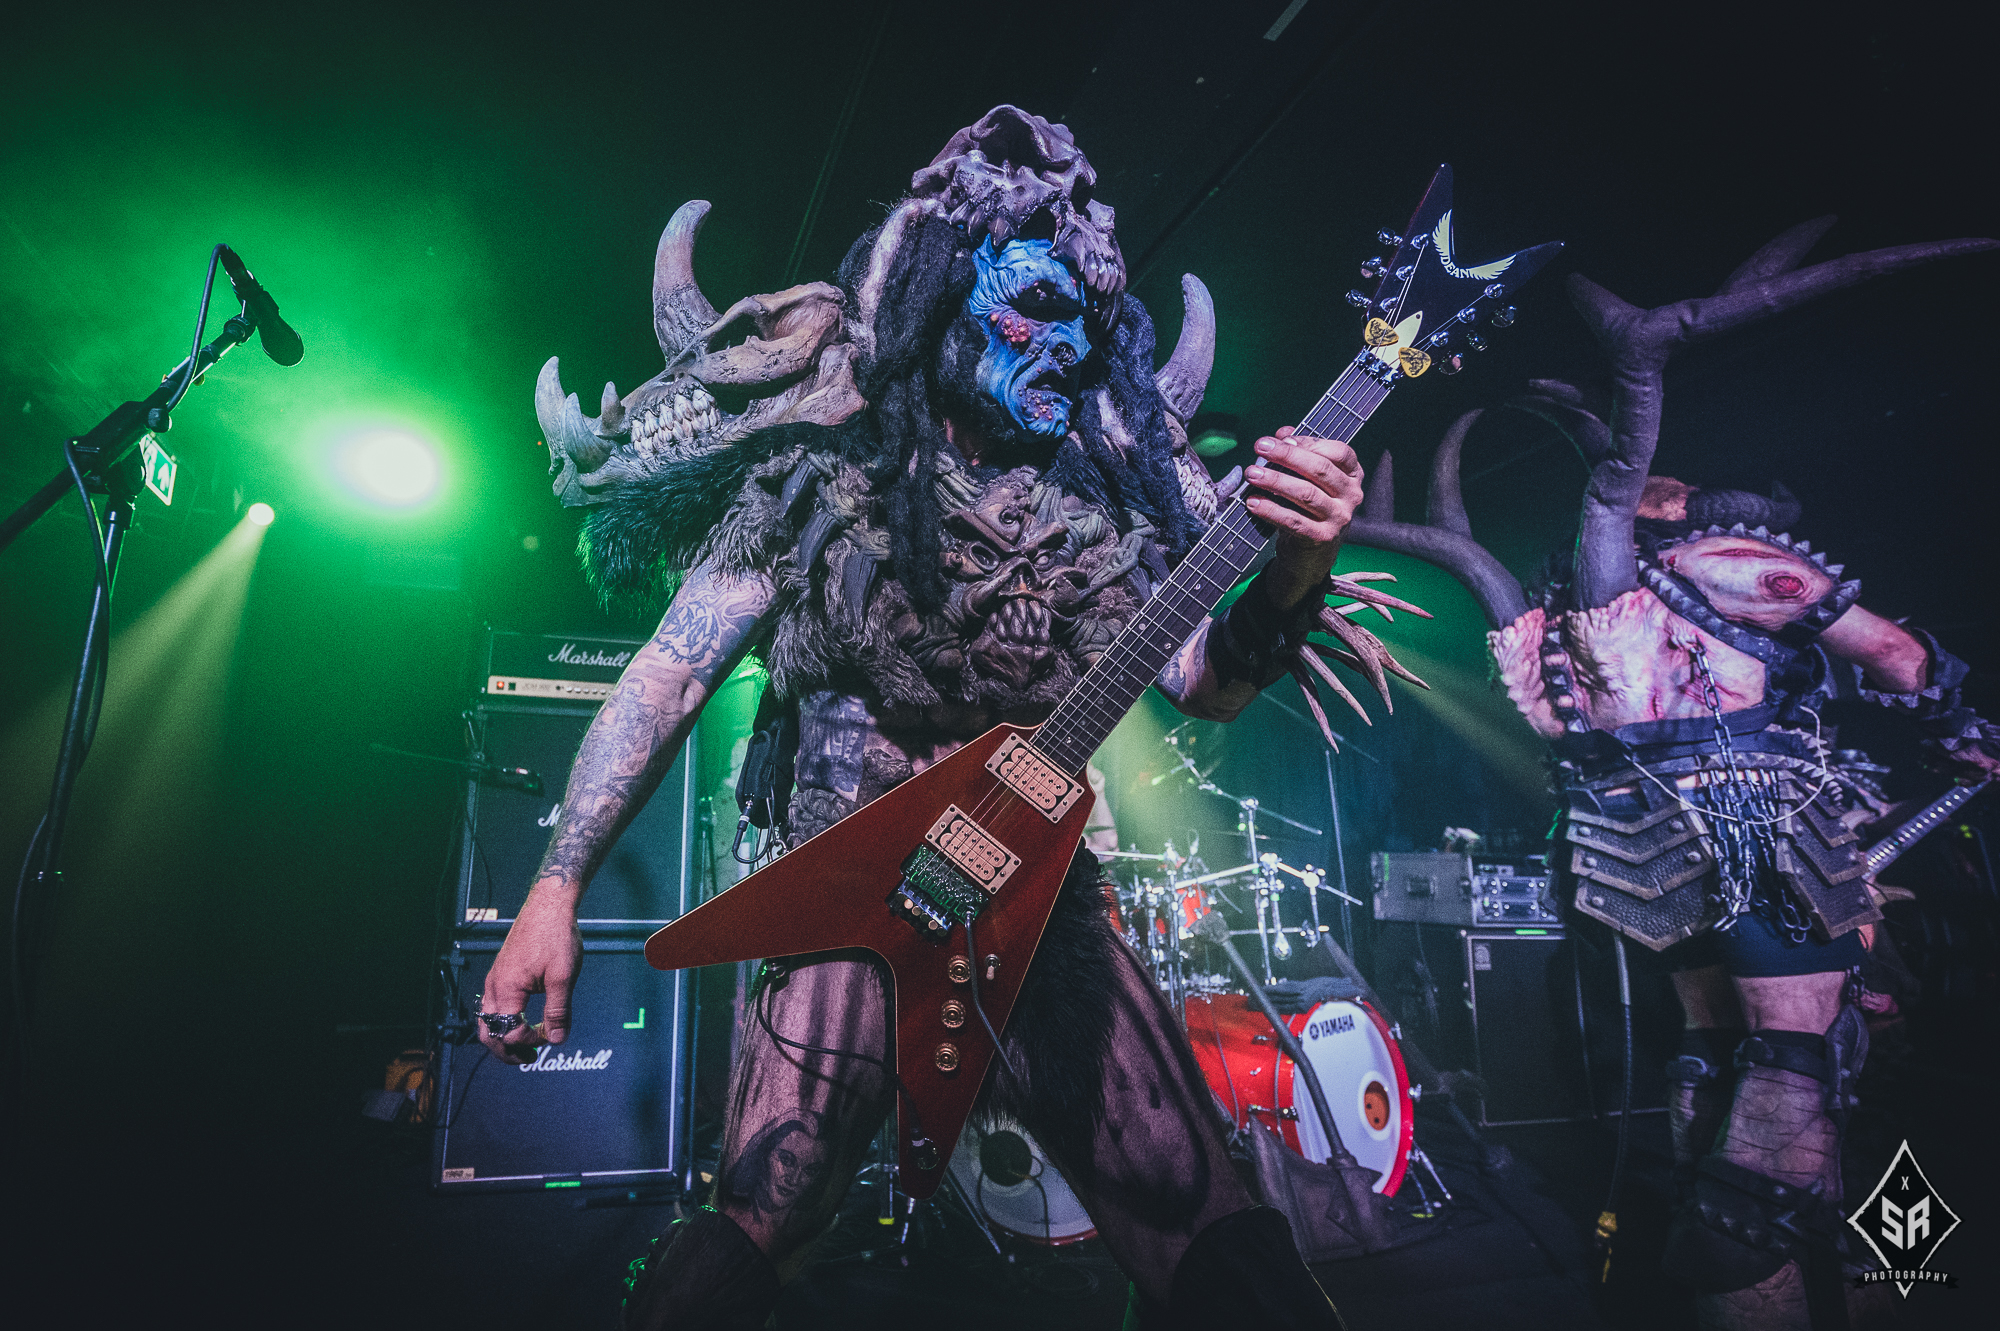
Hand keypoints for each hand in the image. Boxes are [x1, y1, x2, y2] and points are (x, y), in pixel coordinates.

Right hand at [478, 887, 583, 1064]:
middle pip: (488, 1032)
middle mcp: (495, 986)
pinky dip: (503, 1021)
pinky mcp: (501, 973)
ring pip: (488, 1020)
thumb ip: (558, 1011)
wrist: (549, 905)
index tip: (551, 1036)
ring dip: (504, 1037)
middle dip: (506, 1050)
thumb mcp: (563, 976)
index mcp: (507, 989)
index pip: (510, 1032)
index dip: (530, 1040)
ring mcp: (495, 979)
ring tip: (525, 1045)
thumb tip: (557, 1038)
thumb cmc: (555, 934)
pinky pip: (493, 1006)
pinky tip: (521, 1021)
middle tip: (528, 1058)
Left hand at [1243, 426, 1363, 607]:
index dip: (1309, 442)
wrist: (1313, 552)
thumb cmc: (1310, 507)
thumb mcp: (1310, 479)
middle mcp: (1351, 495)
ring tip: (1252, 474)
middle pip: (1320, 470)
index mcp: (1352, 475)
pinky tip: (1253, 502)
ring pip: (1306, 494)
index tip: (1280, 438)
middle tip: (1259, 447)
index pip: (1338, 451)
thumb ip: (1300, 453)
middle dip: (1287, 456)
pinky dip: (1271, 510)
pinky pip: (1294, 521)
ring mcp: (1339, 518)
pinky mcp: (1322, 538)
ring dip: (1276, 481)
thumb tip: (1283, 433)